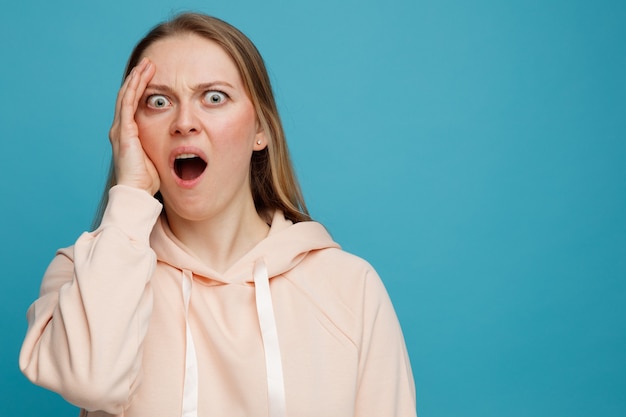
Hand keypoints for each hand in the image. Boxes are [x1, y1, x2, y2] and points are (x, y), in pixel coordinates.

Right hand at [109, 58, 159, 195]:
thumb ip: (162, 145)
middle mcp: (120, 129)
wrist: (138, 192)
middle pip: (128, 96)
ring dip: (137, 78)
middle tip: (149, 63)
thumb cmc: (149, 180)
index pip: (133, 105)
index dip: (141, 89)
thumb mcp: (157, 156)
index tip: (152, 76)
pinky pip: (128, 103)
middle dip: (138, 78)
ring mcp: (120, 129)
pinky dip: (134, 88)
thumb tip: (179, 141)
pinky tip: (141, 76)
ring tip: (147, 64)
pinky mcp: (124, 131)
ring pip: (127, 95)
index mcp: (128, 135)